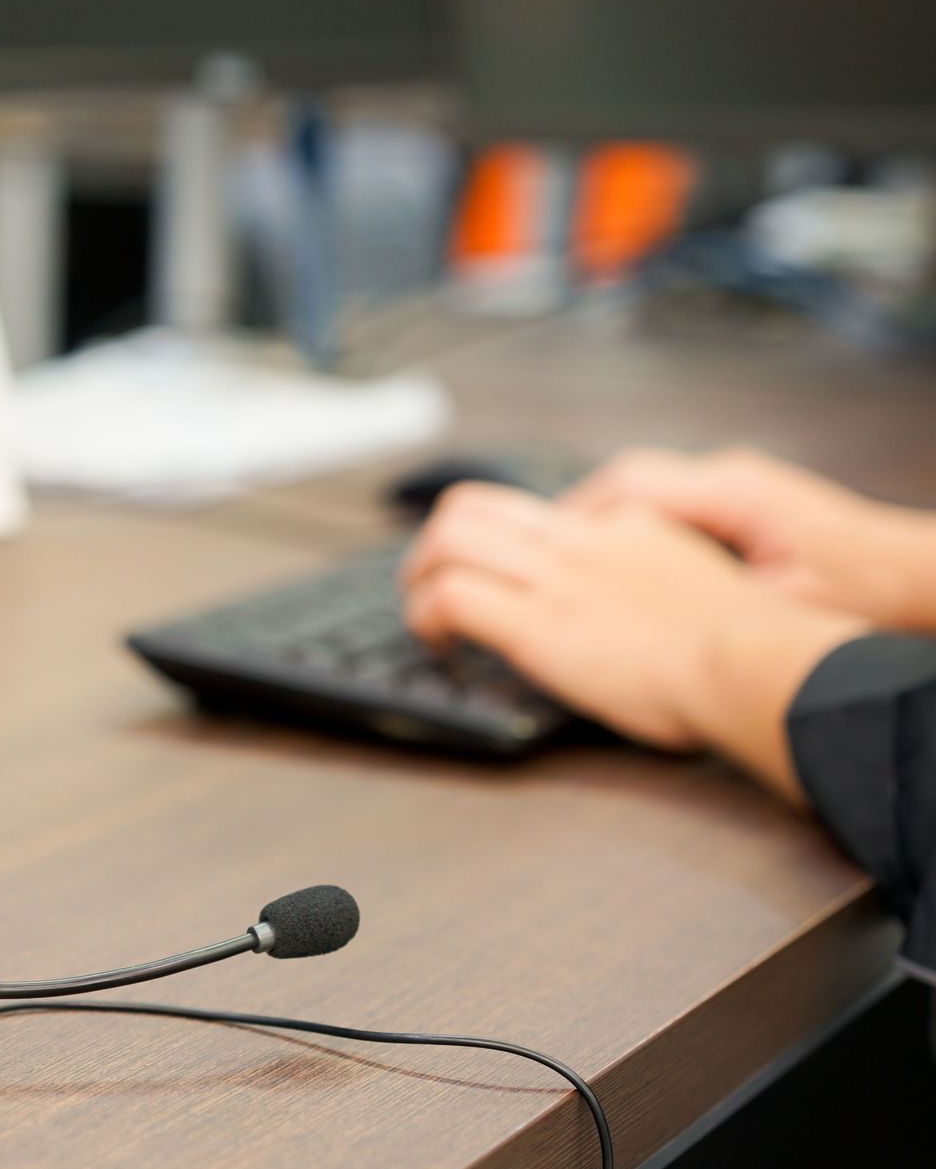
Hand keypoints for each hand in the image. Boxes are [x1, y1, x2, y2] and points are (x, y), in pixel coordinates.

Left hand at [401, 483, 865, 794]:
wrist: (751, 663)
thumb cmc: (749, 650)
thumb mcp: (707, 590)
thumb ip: (671, 584)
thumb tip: (664, 614)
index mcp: (626, 530)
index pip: (544, 513)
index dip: (505, 541)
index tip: (500, 571)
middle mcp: (580, 542)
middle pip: (475, 505)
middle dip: (436, 541)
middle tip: (427, 580)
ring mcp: (554, 579)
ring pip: (450, 537)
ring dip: (418, 574)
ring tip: (417, 612)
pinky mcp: (535, 624)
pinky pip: (450, 596)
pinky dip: (424, 614)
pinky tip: (435, 643)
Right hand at [564, 447, 935, 632]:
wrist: (914, 580)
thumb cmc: (860, 592)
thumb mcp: (780, 607)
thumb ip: (711, 600)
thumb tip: (647, 611)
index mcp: (733, 493)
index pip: (631, 485)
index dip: (577, 514)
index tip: (543, 543)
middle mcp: (730, 478)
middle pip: (629, 480)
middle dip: (576, 514)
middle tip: (538, 550)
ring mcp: (735, 487)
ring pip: (646, 492)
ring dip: (604, 521)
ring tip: (569, 559)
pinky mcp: (742, 505)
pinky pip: (669, 506)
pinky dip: (635, 529)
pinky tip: (621, 563)